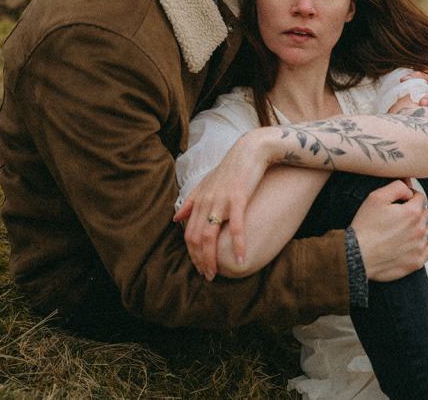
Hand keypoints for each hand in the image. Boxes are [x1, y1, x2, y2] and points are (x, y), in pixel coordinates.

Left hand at [172, 129, 271, 280]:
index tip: (199, 267)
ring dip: (211, 259)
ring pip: (210, 236)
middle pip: (196, 239)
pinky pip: (236, 227)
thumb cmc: (231, 168)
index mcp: (199, 200)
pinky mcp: (238, 199)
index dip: (191, 254)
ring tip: (216, 274)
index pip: (188, 234)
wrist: (251, 151)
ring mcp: (221, 201)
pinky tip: (240, 259)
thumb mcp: (207, 183)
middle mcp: (206, 202)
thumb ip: (191, 201)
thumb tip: (175, 219)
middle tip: (207, 276)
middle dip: (199, 261)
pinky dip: (237, 245)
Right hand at [351, 180, 427, 281]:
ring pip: (427, 231)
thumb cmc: (365, 227)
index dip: (410, 197)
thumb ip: (397, 187)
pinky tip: (408, 244)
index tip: (402, 202)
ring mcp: (420, 246)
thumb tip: (409, 189)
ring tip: (401, 231)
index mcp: (413, 212)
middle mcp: (420, 229)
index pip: (421, 198)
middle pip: (425, 214)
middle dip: (415, 212)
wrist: (358, 255)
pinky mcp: (417, 261)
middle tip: (398, 217)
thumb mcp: (376, 198)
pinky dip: (422, 245)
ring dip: (419, 228)